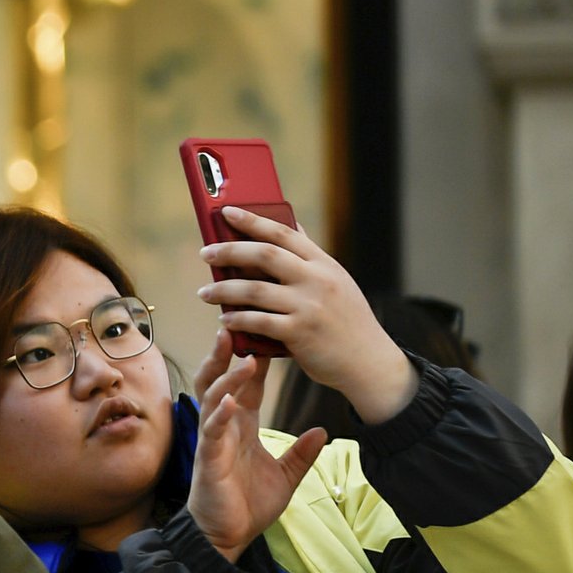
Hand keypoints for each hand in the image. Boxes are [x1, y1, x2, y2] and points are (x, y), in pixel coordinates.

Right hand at [185, 331, 326, 560]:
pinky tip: (228, 398)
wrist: (228, 538)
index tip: (265, 331)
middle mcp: (223, 428)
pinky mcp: (208, 460)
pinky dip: (219, 413)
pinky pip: (212, 430)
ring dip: (224, 374)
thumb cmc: (248, 506)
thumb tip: (324, 433)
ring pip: (212, 398)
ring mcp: (214, 441)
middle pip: (220, 380)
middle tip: (233, 323)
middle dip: (224, 353)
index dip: (252, 359)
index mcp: (240, 427)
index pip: (246, 385)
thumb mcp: (287, 476)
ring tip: (236, 352)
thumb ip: (302, 453)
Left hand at [197, 208, 417, 422]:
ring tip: (204, 292)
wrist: (368, 361)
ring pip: (254, 290)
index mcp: (324, 264)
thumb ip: (311, 257)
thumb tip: (292, 225)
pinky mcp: (299, 333)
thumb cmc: (346, 321)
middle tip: (206, 253)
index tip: (227, 211)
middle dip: (230, 251)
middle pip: (264, 255)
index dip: (253, 220)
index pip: (284, 233)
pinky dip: (237, 319)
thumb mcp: (337, 281)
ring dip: (223, 290)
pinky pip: (258, 322)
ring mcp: (308, 306)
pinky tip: (224, 320)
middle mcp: (317, 280)